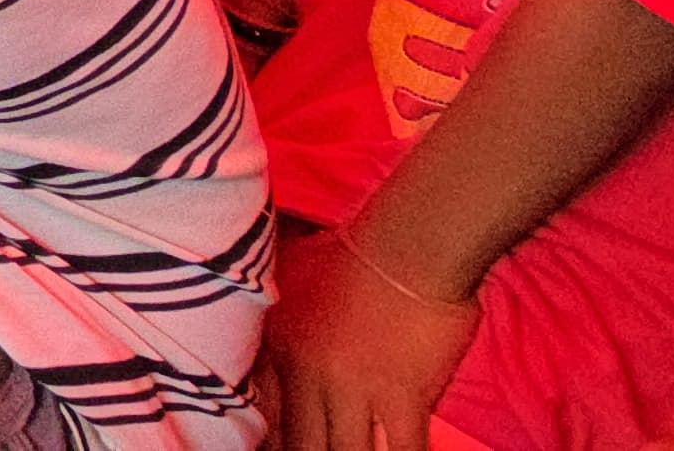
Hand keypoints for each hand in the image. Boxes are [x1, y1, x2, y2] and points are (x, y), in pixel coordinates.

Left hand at [254, 229, 480, 450]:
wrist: (409, 243)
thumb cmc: (356, 249)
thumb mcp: (294, 274)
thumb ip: (279, 311)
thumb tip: (273, 334)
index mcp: (280, 346)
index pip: (264, 413)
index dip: (272, 442)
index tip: (281, 445)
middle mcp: (309, 375)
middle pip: (299, 445)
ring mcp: (355, 389)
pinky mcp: (404, 398)